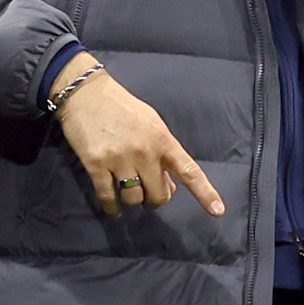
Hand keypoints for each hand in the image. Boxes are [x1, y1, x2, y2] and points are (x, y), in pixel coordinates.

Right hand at [51, 55, 226, 220]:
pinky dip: (112, 207)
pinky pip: (108, 197)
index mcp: (163, 140)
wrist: (85, 93)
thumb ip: (163, 154)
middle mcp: (144, 152)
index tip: (218, 212)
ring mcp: (119, 159)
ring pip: (134, 199)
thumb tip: (170, 186)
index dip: (205, 193)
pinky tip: (113, 209)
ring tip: (128, 193)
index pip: (189, 171)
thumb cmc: (122, 108)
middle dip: (155, 199)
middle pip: (158, 195)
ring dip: (133, 201)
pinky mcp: (96, 165)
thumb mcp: (151, 124)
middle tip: (149, 194)